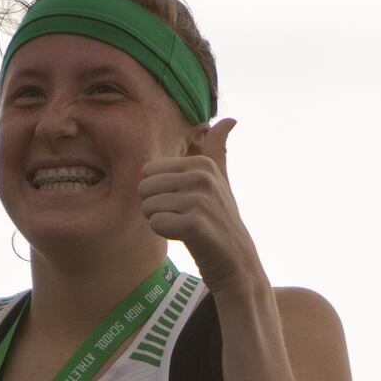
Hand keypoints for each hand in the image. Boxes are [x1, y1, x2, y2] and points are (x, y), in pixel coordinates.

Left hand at [137, 118, 266, 293]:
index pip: (148, 172)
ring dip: (161, 221)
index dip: (159, 191)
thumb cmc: (220, 219)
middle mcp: (202, 177)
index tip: (183, 201)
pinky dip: (166, 234)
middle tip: (181, 216)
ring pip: (148, 207)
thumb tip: (229, 119)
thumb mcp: (221, 179)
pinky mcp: (194, 224)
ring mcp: (199, 200)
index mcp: (202, 163)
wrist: (236, 261)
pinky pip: (155, 224)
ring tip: (185, 226)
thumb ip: (218, 149)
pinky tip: (186, 237)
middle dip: (155, 206)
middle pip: (144, 188)